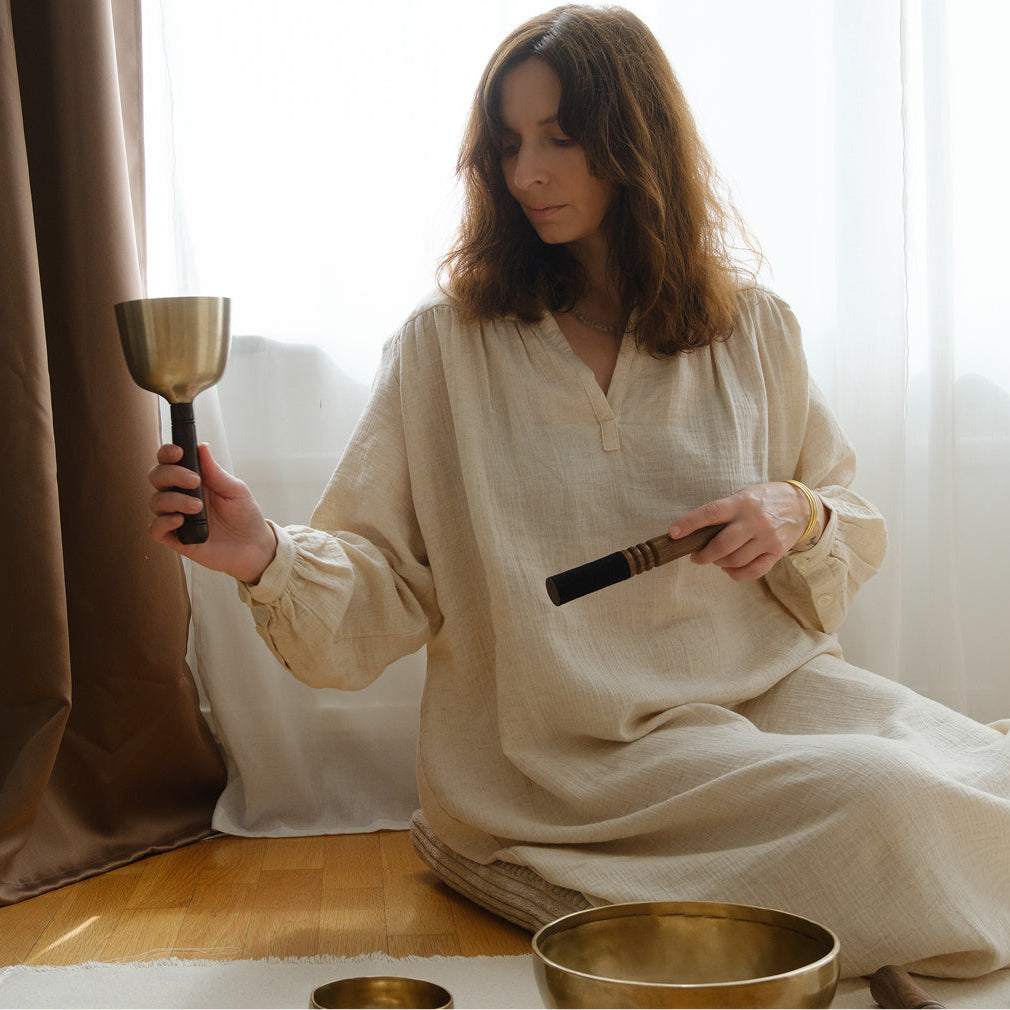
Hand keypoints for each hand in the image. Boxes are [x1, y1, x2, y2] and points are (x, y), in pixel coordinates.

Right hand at [148, 442, 276, 583]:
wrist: (254, 546)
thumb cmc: (245, 515)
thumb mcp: (235, 490)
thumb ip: (215, 471)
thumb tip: (201, 447)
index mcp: (194, 480)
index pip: (170, 462)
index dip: (167, 453)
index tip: (179, 452)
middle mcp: (181, 496)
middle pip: (157, 477)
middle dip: (171, 474)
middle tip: (194, 481)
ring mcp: (176, 517)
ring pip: (155, 501)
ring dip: (173, 500)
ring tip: (198, 506)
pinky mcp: (176, 538)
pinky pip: (155, 529)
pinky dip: (163, 522)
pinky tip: (180, 520)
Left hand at [667, 482, 820, 581]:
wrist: (802, 507)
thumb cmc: (764, 500)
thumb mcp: (743, 496)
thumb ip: (724, 511)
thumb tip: (695, 531)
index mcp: (742, 502)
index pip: (711, 513)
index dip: (690, 523)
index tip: (673, 533)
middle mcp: (755, 521)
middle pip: (722, 544)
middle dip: (703, 554)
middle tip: (695, 555)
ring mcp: (767, 538)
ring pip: (735, 560)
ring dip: (719, 563)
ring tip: (715, 558)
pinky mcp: (776, 553)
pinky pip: (752, 571)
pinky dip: (736, 574)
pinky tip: (729, 568)